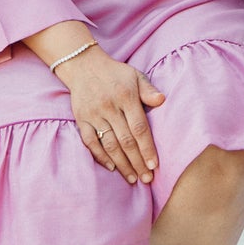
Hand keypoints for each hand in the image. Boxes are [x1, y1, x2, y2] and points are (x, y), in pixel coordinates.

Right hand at [60, 47, 164, 185]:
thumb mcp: (135, 75)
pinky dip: (100, 156)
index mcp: (125, 96)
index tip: (155, 165)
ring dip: (122, 164)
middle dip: (137, 162)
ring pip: (109, 144)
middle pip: (125, 141)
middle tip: (147, 179)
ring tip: (132, 178)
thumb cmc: (115, 74)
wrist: (84, 65)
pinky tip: (112, 167)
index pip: (139, 128)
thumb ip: (148, 90)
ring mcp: (93, 114)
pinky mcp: (81, 119)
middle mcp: (109, 107)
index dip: (147, 148)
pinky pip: (90, 141)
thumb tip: (162, 100)